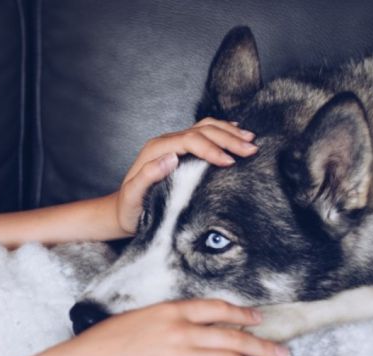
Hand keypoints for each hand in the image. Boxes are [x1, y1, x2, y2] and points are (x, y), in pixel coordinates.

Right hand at [45, 299, 289, 355]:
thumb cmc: (102, 343)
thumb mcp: (136, 318)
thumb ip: (164, 320)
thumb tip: (185, 326)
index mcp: (170, 310)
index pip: (217, 308)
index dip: (242, 314)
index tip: (259, 320)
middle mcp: (181, 330)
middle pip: (232, 336)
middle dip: (262, 346)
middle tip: (282, 354)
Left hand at [113, 118, 257, 234]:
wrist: (121, 211)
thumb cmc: (129, 208)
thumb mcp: (133, 195)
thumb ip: (148, 176)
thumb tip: (171, 158)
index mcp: (157, 151)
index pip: (191, 140)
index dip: (212, 148)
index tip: (231, 161)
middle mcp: (166, 143)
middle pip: (202, 130)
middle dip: (228, 138)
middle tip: (251, 149)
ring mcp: (173, 144)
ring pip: (205, 128)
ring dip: (229, 132)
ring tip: (250, 140)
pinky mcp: (180, 151)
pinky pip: (204, 134)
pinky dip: (222, 132)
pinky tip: (236, 134)